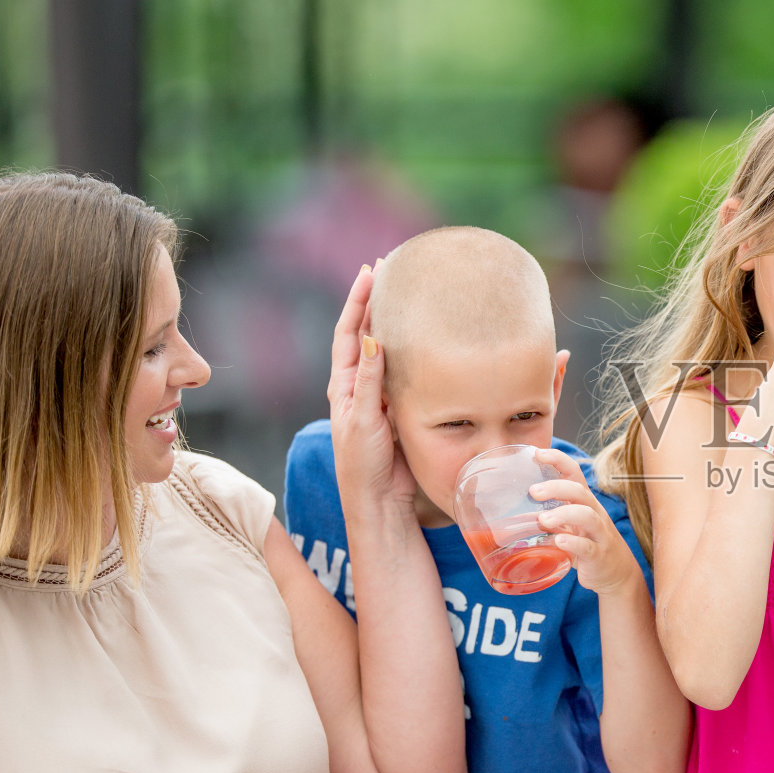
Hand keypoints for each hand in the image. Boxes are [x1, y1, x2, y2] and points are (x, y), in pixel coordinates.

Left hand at [328, 264, 416, 507]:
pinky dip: (415, 350)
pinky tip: (429, 338)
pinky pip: (406, 371)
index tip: (371, 272)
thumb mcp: (364, 420)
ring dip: (395, 322)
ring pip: (387, 349)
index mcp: (344, 385)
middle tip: (391, 271)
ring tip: (410, 295)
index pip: (349, 332)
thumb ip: (368, 380)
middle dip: (376, 301)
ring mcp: (381, 396)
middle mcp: (361, 386)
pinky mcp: (402, 408)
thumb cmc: (363, 465)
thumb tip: (372, 337)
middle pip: (367, 333)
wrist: (380, 501)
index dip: (358, 301)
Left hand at [531, 449, 644, 597]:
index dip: (558, 460)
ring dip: (564, 514)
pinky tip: (559, 541)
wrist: (617, 574)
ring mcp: (599, 535)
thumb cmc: (587, 545)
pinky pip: (588, 547)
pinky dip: (573, 543)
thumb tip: (514, 509)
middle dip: (557, 487)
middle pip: (580, 491)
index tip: (538, 453)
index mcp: (584, 503)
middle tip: (533, 491)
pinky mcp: (598, 556)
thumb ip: (550, 515)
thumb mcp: (571, 526)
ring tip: (543, 519)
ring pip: (587, 516)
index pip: (574, 474)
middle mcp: (594, 514)